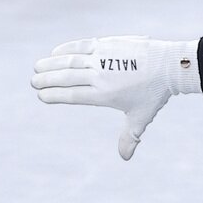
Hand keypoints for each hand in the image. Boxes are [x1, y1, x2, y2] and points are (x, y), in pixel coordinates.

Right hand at [30, 36, 202, 158]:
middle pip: (66, 78)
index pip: (73, 96)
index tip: (41, 96)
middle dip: (47, 80)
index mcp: (105, 95)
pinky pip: (82, 45)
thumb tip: (124, 158)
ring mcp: (103, 58)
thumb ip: (129, 136)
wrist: (169, 66)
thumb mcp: (141, 117)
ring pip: (70, 60)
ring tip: (38, 67)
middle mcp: (101, 76)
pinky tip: (55, 53)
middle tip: (34, 82)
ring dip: (51, 64)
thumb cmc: (155, 93)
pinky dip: (67, 48)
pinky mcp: (108, 44)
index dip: (55, 96)